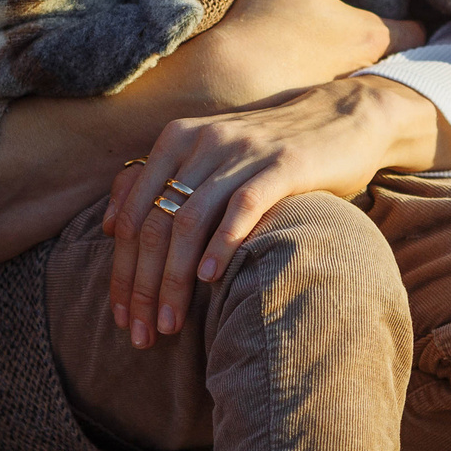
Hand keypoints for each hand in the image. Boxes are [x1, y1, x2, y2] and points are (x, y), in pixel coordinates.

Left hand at [99, 75, 437, 349]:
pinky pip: (242, 205)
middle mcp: (203, 141)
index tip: (121, 316)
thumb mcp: (208, 158)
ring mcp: (242, 151)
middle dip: (142, 285)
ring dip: (174, 278)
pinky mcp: (283, 164)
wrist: (340, 116)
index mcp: (176, 140)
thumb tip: (110, 226)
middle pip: (154, 222)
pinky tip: (210, 278)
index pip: (132, 213)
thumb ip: (162, 183)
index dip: (121, 269)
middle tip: (141, 334)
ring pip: (189, 220)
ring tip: (171, 323)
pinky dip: (221, 242)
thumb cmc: (266, 151)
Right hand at [150, 0, 425, 112]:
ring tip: (335, 54)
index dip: (412, 20)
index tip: (400, 11)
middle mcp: (368, 75)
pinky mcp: (318, 122)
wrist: (220, 84)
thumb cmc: (267, 25)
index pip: (418, 32)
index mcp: (373, 38)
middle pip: (396, 61)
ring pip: (367, 82)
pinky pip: (339, 103)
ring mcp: (344, 103)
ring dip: (361, 71)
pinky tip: (309, 77)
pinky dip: (335, 92)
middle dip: (392, 50)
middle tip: (371, 33)